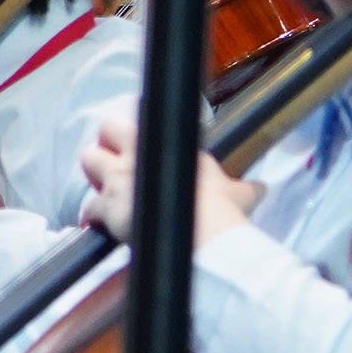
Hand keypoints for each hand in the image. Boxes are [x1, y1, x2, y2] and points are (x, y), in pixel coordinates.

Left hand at [79, 112, 255, 247]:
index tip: (134, 142)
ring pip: (88, 162)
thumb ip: (246, 189)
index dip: (128, 132)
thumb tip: (262, 189)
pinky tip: (101, 225)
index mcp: (163, 143)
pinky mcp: (108, 209)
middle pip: (103, 133)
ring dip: (95, 177)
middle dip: (106, 147)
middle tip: (117, 164)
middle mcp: (135, 155)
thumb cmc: (220, 207)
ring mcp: (118, 181)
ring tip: (109, 193)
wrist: (202, 231)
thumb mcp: (239, 193)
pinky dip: (93, 218)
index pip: (131, 121)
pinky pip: (89, 210)